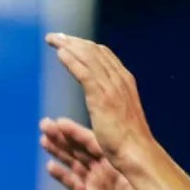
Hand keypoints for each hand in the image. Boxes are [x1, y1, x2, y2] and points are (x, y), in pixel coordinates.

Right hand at [40, 116, 173, 189]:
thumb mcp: (142, 177)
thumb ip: (126, 160)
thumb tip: (111, 143)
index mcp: (122, 158)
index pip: (94, 140)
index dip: (75, 131)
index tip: (57, 121)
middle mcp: (111, 168)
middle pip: (82, 149)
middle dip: (63, 137)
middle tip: (44, 125)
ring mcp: (102, 184)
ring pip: (76, 164)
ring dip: (59, 152)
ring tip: (43, 140)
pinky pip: (74, 185)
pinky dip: (62, 176)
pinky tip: (50, 167)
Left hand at [47, 33, 155, 167]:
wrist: (136, 152)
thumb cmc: (127, 139)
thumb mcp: (119, 113)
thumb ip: (110, 99)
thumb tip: (101, 97)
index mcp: (124, 81)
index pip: (103, 54)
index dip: (84, 46)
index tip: (67, 41)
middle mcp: (119, 79)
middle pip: (94, 51)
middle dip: (73, 41)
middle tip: (54, 36)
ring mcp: (111, 87)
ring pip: (88, 58)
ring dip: (69, 46)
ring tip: (52, 39)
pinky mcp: (102, 97)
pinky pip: (84, 73)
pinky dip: (72, 60)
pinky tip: (60, 54)